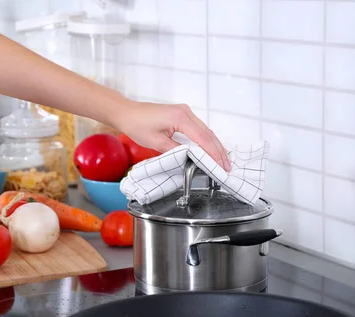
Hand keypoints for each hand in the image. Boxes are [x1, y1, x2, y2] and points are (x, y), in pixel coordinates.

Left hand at [113, 101, 230, 171]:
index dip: (213, 154)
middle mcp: (185, 112)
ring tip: (222, 161)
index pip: (202, 138)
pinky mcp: (182, 115)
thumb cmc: (137, 124)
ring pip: (206, 131)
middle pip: (208, 134)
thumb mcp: (156, 142)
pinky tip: (211, 149)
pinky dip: (206, 140)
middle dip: (218, 151)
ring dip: (214, 146)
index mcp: (180, 117)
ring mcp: (185, 112)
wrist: (127, 112)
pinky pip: (199, 128)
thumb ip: (175, 151)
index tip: (220, 165)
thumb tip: (190, 159)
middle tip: (226, 166)